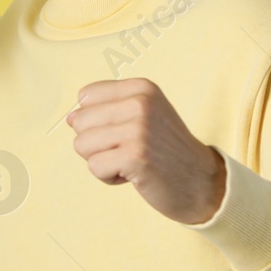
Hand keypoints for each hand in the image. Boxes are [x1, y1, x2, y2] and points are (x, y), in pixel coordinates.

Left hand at [64, 77, 225, 223]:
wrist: (201, 182)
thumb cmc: (164, 150)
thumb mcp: (143, 114)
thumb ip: (106, 109)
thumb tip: (69, 118)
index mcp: (141, 88)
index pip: (85, 97)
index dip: (97, 121)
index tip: (126, 131)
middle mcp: (140, 103)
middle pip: (79, 122)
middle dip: (97, 143)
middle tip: (129, 150)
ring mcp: (138, 129)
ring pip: (82, 145)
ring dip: (102, 160)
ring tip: (131, 161)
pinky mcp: (135, 157)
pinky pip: (94, 167)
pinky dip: (108, 177)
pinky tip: (133, 175)